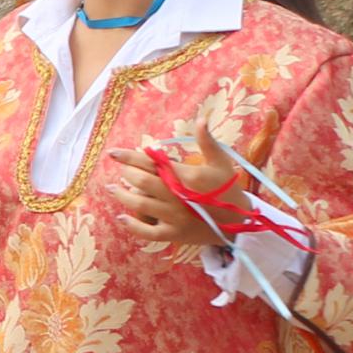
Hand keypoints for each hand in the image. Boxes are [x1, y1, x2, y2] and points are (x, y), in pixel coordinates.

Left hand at [108, 122, 233, 251]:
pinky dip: (133, 226)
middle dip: (128, 173)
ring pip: (141, 205)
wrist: (240, 222)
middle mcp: (178, 196)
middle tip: (121, 169)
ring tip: (112, 188)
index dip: (130, 157)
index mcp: (187, 176)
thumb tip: (201, 119)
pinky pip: (148, 233)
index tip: (113, 152)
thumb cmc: (227, 188)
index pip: (153, 163)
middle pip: (143, 182)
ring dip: (122, 196)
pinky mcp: (174, 234)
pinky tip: (121, 217)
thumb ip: (207, 141)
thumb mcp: (220, 162)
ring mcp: (175, 217)